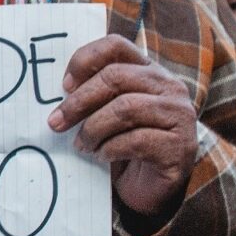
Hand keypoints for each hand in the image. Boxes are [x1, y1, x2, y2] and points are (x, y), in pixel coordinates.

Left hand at [47, 34, 196, 219]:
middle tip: (56, 122)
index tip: (64, 85)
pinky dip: (110, 149)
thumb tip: (58, 91)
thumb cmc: (123, 149)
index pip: (116, 46)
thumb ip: (92, 97)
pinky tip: (102, 156)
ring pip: (125, 108)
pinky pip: (137, 140)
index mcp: (148, 71)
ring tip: (81, 145)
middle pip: (116, 77)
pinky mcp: (179, 146)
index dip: (85, 59)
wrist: (150, 190)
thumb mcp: (106, 115)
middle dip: (79, 101)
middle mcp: (169, 86)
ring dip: (93, 129)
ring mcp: (179, 115)